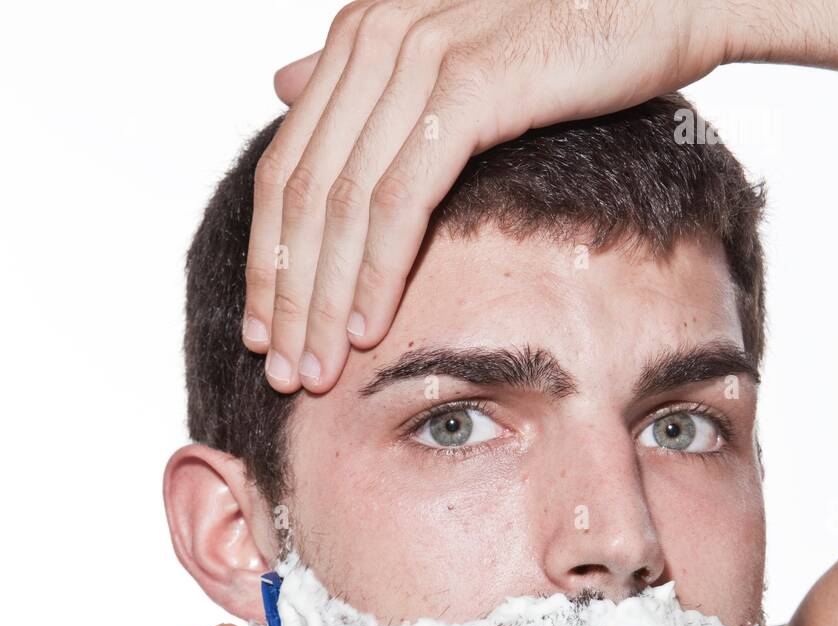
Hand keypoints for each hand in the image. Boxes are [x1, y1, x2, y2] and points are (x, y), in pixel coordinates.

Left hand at [242, 0, 729, 393]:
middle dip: (286, 297)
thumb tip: (284, 80)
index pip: (287, 169)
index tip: (261, 335)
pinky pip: (401, 201)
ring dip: (323, 303)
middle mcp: (375, 38)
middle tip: (281, 373)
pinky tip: (366, 333)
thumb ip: (370, 82)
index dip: (268, 260)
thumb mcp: (456, 63)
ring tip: (317, 373)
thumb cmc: (571, 41)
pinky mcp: (466, 87)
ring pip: (343, 207)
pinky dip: (377, 273)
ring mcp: (417, 57)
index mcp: (362, 35)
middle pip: (301, 195)